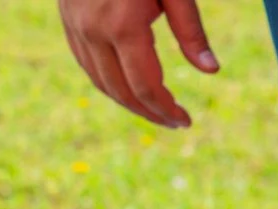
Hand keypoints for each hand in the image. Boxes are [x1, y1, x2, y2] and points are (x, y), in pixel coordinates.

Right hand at [58, 0, 215, 128]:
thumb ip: (191, 30)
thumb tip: (211, 71)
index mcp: (123, 26)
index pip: (146, 86)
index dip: (166, 109)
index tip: (185, 121)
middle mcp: (93, 30)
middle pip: (120, 90)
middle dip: (148, 112)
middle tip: (174, 122)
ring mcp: (74, 23)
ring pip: (98, 79)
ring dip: (126, 101)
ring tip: (154, 111)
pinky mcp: (66, 16)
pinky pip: (84, 60)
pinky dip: (105, 81)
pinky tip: (127, 87)